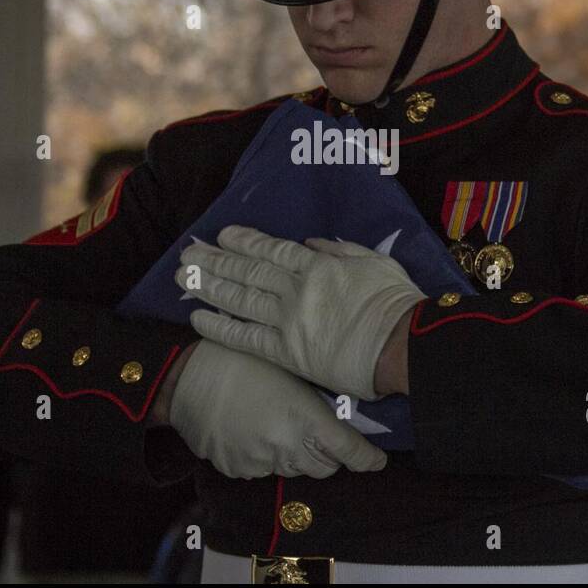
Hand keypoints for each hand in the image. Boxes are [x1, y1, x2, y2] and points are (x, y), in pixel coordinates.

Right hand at [167, 338, 386, 479]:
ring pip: (293, 469)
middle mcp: (286, 447)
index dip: (367, 459)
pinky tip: (251, 429)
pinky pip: (262, 469)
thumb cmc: (242, 360)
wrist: (186, 376)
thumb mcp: (289, 370)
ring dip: (294, 453)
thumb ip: (316, 400)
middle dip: (328, 454)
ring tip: (276, 422)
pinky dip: (265, 456)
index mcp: (305, 419)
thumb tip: (338, 418)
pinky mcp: (237, 469)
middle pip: (324, 467)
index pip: (349, 452)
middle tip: (319, 431)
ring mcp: (260, 462)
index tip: (376, 460)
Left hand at [176, 225, 424, 399]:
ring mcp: (287, 320)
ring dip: (209, 287)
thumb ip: (339, 250)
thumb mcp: (374, 261)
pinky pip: (245, 337)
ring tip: (184, 279)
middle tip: (188, 255)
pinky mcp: (286, 352)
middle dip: (215, 261)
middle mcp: (295, 289)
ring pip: (240, 299)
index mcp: (317, 265)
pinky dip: (220, 326)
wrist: (403, 344)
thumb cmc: (396, 302)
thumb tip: (310, 243)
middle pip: (247, 271)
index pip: (271, 250)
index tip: (222, 235)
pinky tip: (198, 317)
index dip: (243, 241)